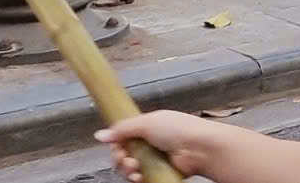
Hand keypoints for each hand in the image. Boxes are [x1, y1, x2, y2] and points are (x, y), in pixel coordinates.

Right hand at [98, 112, 212, 182]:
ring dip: (126, 168)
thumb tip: (100, 135)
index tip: (116, 145)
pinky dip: (135, 178)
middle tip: (125, 157)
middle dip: (120, 157)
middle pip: (123, 153)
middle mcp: (150, 142)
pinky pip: (138, 177)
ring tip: (134, 167)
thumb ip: (123, 129)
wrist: (199, 148)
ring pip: (128, 167)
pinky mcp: (157, 172)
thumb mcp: (148, 122)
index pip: (124, 136)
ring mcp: (154, 158)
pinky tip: (138, 175)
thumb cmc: (179, 130)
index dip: (116, 142)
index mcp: (149, 126)